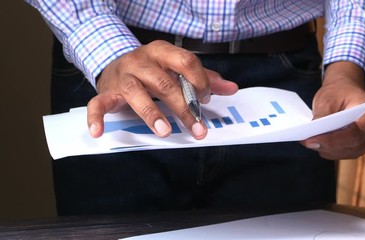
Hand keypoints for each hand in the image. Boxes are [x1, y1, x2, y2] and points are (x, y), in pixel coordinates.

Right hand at [86, 40, 237, 139]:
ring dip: (151, 112)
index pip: (186, 61)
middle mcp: (141, 61)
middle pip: (164, 83)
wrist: (115, 63)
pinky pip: (99, 102)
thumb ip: (203, 78)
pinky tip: (99, 131)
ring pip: (136, 92)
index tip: (205, 100)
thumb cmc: (151, 69)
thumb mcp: (176, 68)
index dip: (199, 81)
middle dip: (183, 107)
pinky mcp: (106, 91)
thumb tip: (231, 88)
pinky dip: (97, 117)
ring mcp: (123, 76)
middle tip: (197, 127)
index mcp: (162, 52)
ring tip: (164, 130)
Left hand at [300, 61, 364, 159]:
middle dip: (326, 145)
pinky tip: (315, 142)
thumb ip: (322, 117)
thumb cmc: (339, 92)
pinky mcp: (358, 147)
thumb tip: (312, 137)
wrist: (347, 91)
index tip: (311, 140)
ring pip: (345, 153)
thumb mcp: (328, 99)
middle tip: (305, 141)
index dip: (332, 140)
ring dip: (325, 149)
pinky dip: (327, 149)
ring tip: (307, 141)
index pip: (354, 134)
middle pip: (350, 146)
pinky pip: (342, 153)